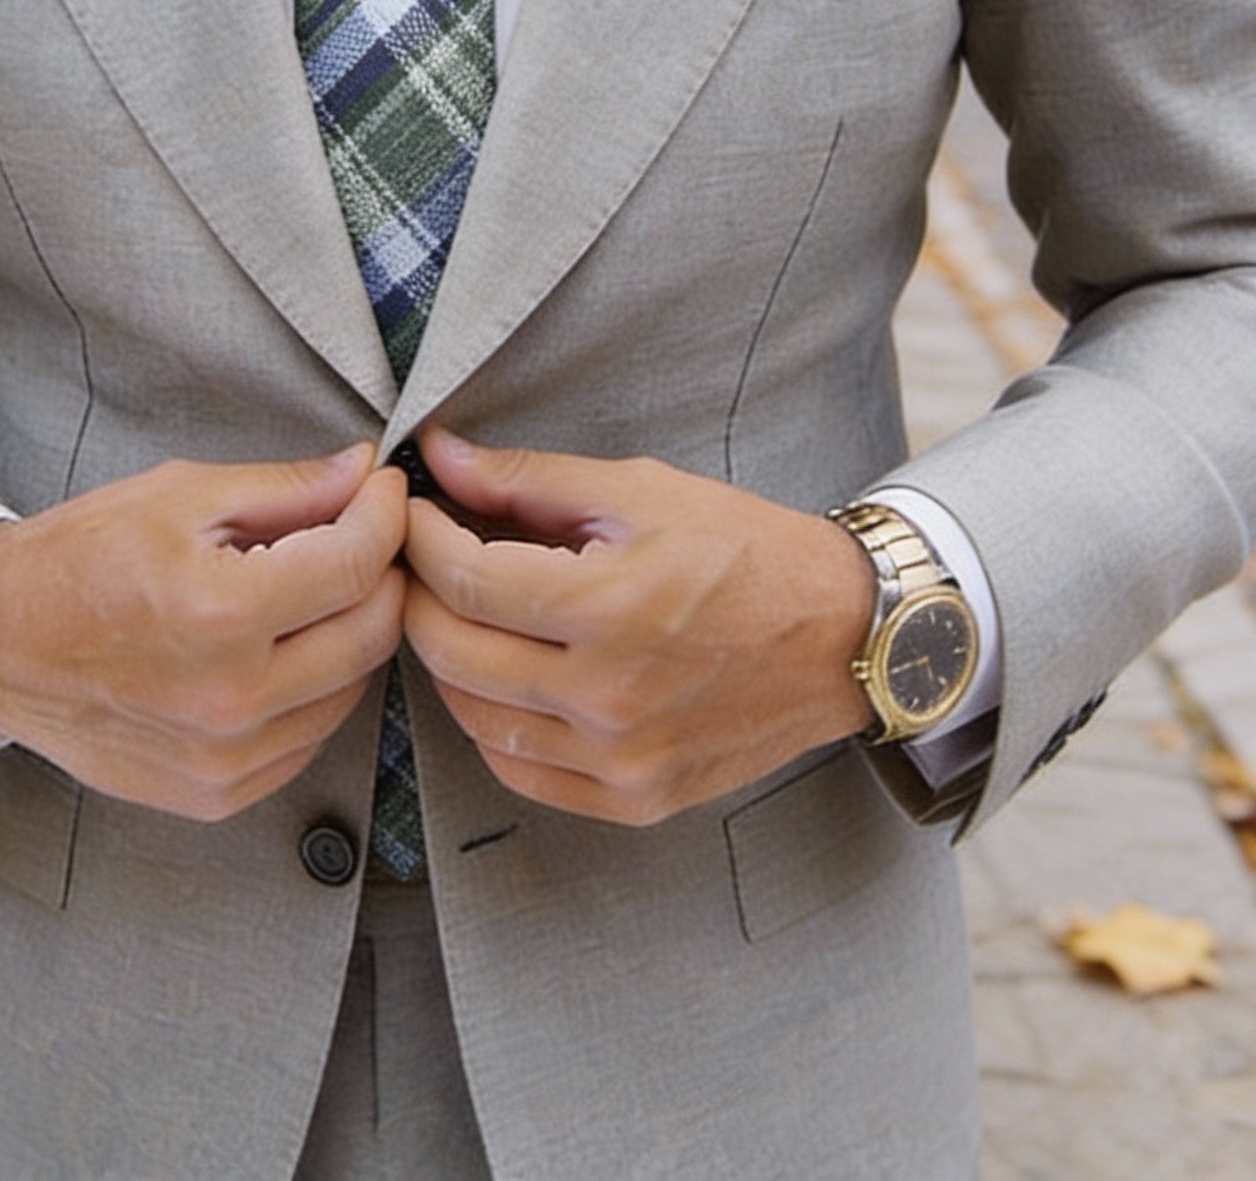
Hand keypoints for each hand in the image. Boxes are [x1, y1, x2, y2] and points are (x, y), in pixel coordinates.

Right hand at [0, 446, 407, 821]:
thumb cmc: (80, 557)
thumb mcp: (180, 495)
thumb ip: (286, 488)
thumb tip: (363, 472)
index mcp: (219, 613)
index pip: (357, 564)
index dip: (385, 515)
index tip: (382, 489)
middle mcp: (229, 699)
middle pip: (371, 631)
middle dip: (382, 571)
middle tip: (361, 532)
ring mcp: (224, 759)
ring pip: (351, 689)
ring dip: (352, 630)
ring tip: (314, 587)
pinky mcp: (216, 794)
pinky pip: (309, 738)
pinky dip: (315, 688)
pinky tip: (281, 647)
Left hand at [401, 429, 875, 826]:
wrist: (843, 636)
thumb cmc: (747, 552)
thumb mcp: (640, 490)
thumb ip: (528, 480)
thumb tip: (440, 457)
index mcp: (610, 607)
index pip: (464, 578)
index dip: (419, 537)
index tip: (411, 511)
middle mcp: (609, 696)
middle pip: (452, 652)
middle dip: (418, 595)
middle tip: (421, 558)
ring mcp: (621, 759)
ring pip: (474, 718)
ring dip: (449, 660)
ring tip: (461, 612)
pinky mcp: (635, 798)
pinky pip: (520, 772)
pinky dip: (492, 724)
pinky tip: (504, 677)